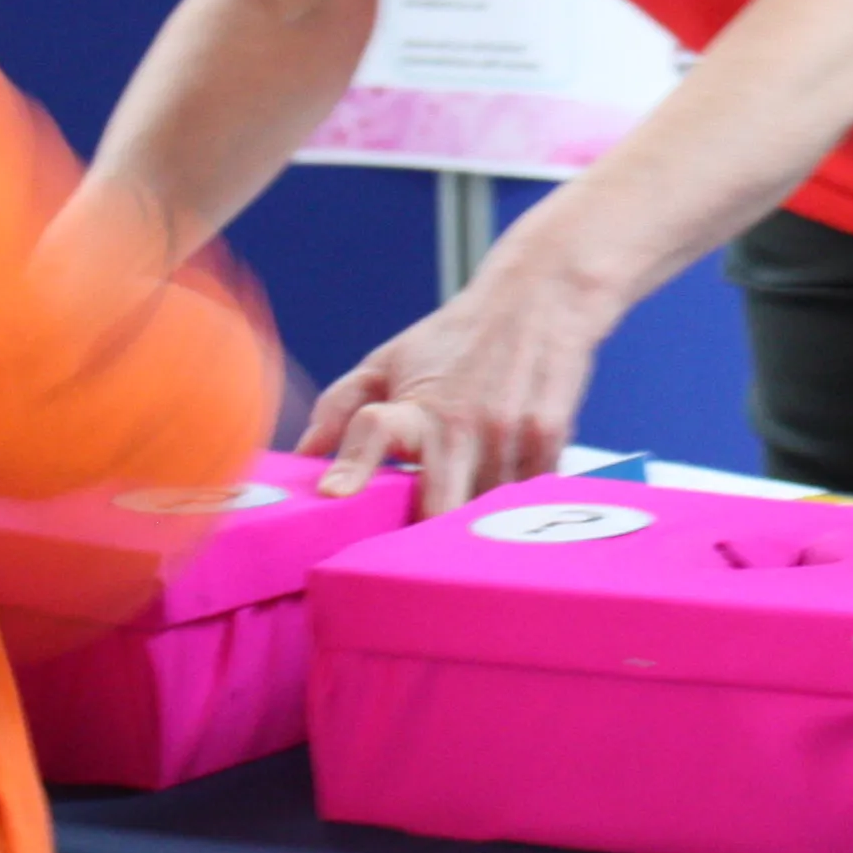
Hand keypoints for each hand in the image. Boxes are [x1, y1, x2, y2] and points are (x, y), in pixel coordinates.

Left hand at [299, 259, 619, 513]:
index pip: (373, 431)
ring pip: (486, 513)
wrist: (539, 297)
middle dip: (422, 538)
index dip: (352, 465)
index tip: (334, 493)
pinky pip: (526, 496)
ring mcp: (509, 434)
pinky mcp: (549, 439)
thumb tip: (303, 455)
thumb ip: (342, 407)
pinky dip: (512, 499)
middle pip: (439, 506)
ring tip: (462, 506)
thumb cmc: (455, 338)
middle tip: (408, 555)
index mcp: (414, 405)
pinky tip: (504, 478)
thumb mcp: (390, 361)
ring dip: (471, 521)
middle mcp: (460, 422)